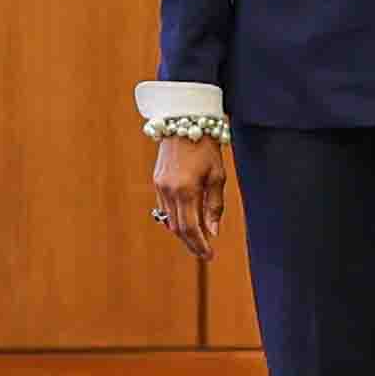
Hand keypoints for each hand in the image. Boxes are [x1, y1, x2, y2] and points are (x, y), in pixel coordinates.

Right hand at [151, 133, 225, 260]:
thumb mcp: (217, 175)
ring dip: (183, 233)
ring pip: (169, 220)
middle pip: (178, 228)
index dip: (200, 246)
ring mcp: (160, 186)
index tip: (210, 256)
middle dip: (192, 244)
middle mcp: (169, 191)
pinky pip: (164, 208)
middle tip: (204, 254)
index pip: (191, 228)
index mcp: (186, 190)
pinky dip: (175, 219)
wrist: (183, 120)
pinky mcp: (157, 181)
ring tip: (198, 241)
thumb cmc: (206, 146)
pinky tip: (185, 224)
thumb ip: (214, 205)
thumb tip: (213, 232)